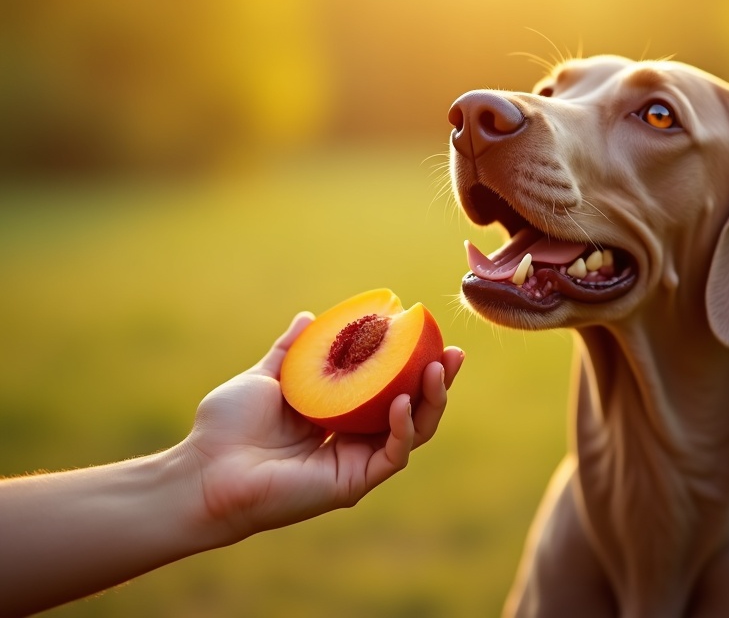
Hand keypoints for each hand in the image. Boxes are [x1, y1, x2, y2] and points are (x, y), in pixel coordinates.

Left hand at [182, 312, 463, 542]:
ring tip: (438, 369)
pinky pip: (392, 455)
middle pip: (410, 408)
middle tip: (453, 353)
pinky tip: (402, 403)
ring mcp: (354, 461)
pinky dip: (403, 429)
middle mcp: (351, 439)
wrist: (204, 470)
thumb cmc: (226, 428)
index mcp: (336, 415)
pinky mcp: (352, 483)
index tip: (427, 335)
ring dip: (431, 401)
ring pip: (412, 432)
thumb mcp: (265, 378)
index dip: (410, 363)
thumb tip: (309, 316)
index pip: (386, 387)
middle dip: (437, 382)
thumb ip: (291, 351)